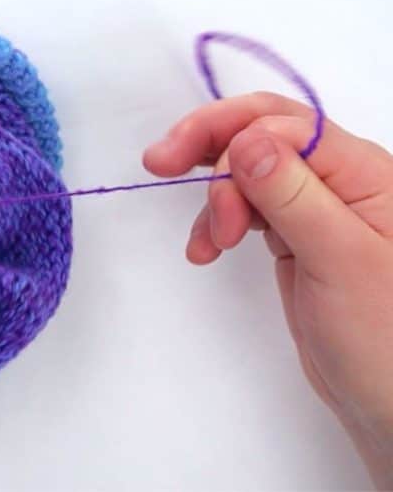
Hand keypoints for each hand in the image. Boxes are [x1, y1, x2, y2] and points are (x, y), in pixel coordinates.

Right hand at [144, 92, 392, 487]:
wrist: (391, 404)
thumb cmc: (386, 339)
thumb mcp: (339, 259)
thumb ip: (292, 195)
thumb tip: (244, 141)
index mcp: (364, 172)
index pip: (282, 124)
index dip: (224, 132)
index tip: (175, 163)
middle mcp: (340, 180)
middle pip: (261, 134)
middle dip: (208, 144)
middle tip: (158, 162)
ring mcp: (316, 208)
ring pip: (248, 171)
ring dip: (214, 196)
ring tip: (207, 243)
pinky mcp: (297, 237)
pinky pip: (247, 207)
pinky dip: (218, 221)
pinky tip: (207, 249)